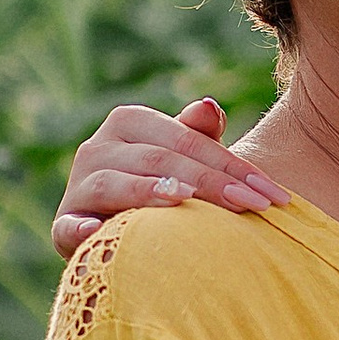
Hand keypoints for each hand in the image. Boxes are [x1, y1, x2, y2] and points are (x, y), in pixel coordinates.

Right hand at [54, 96, 285, 254]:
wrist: (116, 227)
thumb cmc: (165, 186)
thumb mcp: (184, 158)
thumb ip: (197, 135)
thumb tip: (210, 106)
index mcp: (130, 122)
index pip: (188, 140)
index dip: (233, 166)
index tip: (274, 194)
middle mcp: (99, 147)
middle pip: (160, 160)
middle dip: (212, 183)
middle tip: (254, 206)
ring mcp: (78, 184)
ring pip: (115, 183)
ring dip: (147, 192)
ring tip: (183, 199)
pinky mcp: (63, 224)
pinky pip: (68, 225)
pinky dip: (80, 230)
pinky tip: (97, 233)